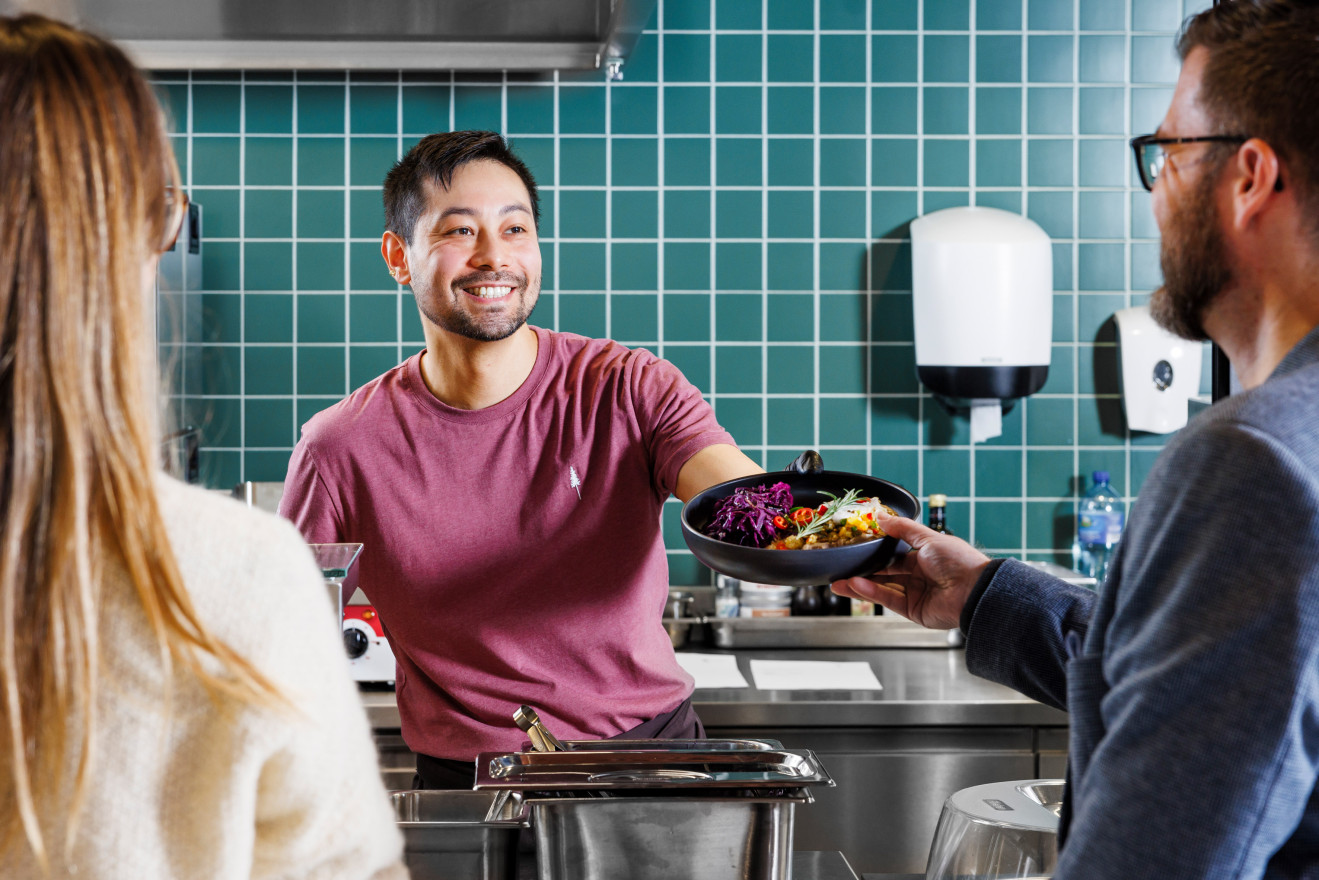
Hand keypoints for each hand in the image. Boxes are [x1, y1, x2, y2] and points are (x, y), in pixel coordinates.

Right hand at [831, 511, 990, 629]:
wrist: (975, 590)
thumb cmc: (959, 562)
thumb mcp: (928, 537)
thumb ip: (902, 528)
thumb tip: (881, 516)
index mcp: (925, 558)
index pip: (894, 555)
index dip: (875, 553)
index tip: (856, 549)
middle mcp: (920, 577)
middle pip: (884, 573)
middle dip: (862, 571)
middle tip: (841, 567)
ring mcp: (916, 595)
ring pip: (882, 588)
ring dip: (860, 584)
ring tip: (838, 581)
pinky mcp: (914, 611)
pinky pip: (888, 599)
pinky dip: (871, 592)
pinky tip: (855, 585)